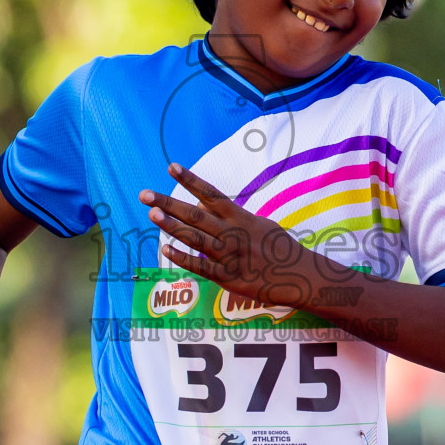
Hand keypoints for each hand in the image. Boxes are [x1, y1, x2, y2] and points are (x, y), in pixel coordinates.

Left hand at [140, 163, 315, 308]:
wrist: (299, 276)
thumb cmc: (279, 248)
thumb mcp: (259, 224)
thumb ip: (231, 216)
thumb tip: (204, 204)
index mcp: (240, 217)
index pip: (211, 193)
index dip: (190, 179)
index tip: (171, 166)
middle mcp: (232, 233)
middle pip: (195, 214)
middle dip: (168, 203)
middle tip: (145, 194)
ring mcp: (229, 255)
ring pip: (194, 238)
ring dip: (171, 226)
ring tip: (152, 214)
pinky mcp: (228, 278)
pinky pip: (201, 267)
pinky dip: (182, 258)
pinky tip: (165, 250)